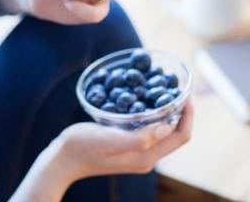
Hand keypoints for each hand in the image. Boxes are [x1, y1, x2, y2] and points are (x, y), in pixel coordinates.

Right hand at [57, 100, 193, 179]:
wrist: (61, 160)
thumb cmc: (82, 147)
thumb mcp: (110, 139)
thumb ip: (139, 137)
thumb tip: (166, 126)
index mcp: (146, 157)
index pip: (180, 137)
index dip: (188, 115)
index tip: (184, 93)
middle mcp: (145, 158)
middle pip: (175, 135)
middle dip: (180, 112)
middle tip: (176, 88)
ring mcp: (136, 154)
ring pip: (162, 132)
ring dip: (167, 112)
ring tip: (163, 91)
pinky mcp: (126, 147)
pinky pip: (148, 130)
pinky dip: (152, 114)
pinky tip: (143, 100)